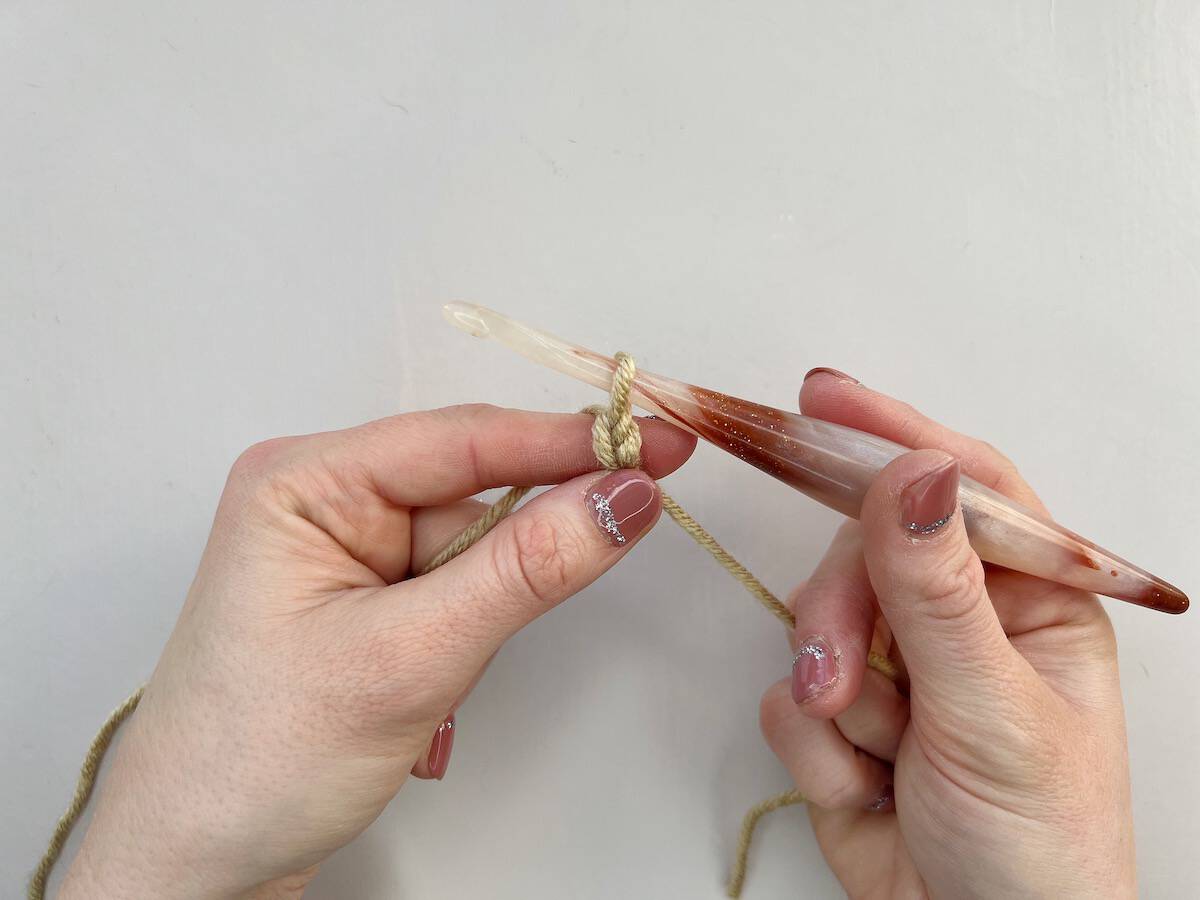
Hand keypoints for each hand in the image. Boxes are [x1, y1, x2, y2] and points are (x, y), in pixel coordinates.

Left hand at [59, 404, 694, 899]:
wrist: (194, 866)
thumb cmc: (257, 760)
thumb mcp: (409, 658)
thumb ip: (526, 568)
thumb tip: (625, 496)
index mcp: (304, 481)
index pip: (462, 438)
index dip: (569, 440)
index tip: (659, 443)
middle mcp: (323, 500)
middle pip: (472, 491)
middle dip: (517, 554)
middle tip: (604, 552)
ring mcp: (344, 554)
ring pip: (472, 551)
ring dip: (482, 617)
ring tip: (433, 686)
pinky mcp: (365, 601)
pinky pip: (454, 592)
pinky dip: (467, 640)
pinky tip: (426, 697)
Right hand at [759, 371, 1133, 898]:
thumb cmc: (1039, 851)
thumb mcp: (992, 710)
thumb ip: (938, 590)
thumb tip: (915, 471)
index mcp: (1032, 601)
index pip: (965, 486)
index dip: (893, 436)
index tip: (820, 399)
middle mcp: (960, 621)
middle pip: (865, 550)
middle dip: (840, 615)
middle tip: (840, 679)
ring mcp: (897, 668)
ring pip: (815, 620)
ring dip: (831, 692)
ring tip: (870, 750)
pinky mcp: (844, 718)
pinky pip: (790, 694)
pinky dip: (816, 747)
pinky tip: (865, 786)